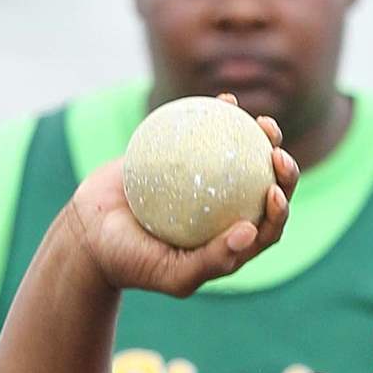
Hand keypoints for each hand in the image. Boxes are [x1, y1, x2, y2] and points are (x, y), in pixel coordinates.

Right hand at [67, 96, 298, 297]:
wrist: (88, 234)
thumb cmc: (130, 262)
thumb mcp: (171, 274)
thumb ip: (212, 260)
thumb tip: (251, 233)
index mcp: (230, 242)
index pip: (268, 227)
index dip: (281, 209)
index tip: (273, 190)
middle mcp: (225, 211)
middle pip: (266, 187)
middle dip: (284, 170)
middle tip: (276, 153)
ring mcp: (209, 182)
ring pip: (246, 157)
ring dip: (263, 138)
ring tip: (263, 122)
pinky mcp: (188, 157)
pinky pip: (209, 133)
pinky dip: (222, 115)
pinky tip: (227, 99)